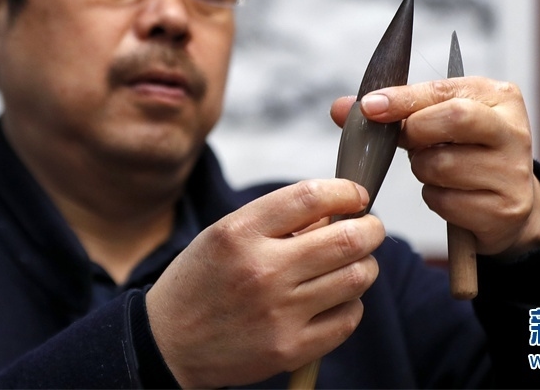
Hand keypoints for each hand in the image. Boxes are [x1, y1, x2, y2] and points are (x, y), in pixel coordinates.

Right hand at [146, 179, 384, 387]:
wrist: (168, 343)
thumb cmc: (201, 281)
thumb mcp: (225, 233)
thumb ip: (279, 219)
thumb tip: (338, 210)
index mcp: (240, 232)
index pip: (311, 196)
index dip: (346, 191)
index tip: (356, 195)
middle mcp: (261, 270)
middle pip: (347, 239)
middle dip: (371, 228)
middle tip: (369, 228)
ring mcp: (278, 313)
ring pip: (357, 278)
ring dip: (365, 264)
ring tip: (354, 263)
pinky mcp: (290, 348)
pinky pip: (349, 318)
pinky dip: (351, 303)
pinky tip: (335, 298)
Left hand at [330, 77, 539, 258]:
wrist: (509, 204)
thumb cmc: (465, 152)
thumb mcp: (437, 122)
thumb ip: (393, 111)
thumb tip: (341, 108)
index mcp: (498, 97)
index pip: (443, 90)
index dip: (402, 98)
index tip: (370, 106)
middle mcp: (513, 130)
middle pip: (452, 119)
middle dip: (416, 131)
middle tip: (409, 142)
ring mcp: (512, 172)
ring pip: (441, 164)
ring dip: (422, 169)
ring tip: (435, 167)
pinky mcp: (504, 209)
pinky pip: (445, 201)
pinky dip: (434, 197)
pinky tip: (449, 194)